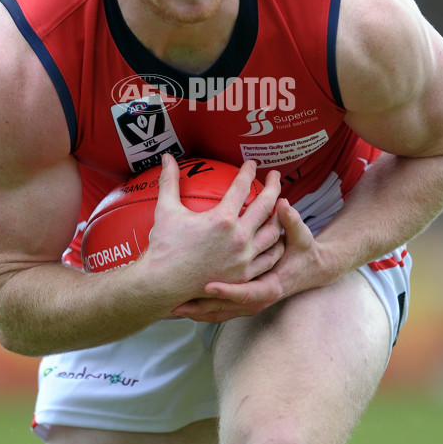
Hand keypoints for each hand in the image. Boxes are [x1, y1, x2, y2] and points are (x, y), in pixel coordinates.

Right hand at [145, 154, 284, 303]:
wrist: (163, 285)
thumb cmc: (163, 247)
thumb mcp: (166, 210)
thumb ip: (169, 181)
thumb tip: (167, 157)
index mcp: (222, 219)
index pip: (242, 186)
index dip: (248, 171)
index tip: (251, 164)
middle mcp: (238, 238)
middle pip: (266, 205)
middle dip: (274, 186)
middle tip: (275, 176)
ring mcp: (244, 259)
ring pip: (273, 233)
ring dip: (279, 216)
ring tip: (279, 207)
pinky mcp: (245, 276)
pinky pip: (269, 258)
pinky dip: (275, 246)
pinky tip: (275, 240)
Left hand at [171, 198, 330, 322]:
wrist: (311, 271)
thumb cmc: (304, 252)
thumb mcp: (301, 237)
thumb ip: (292, 220)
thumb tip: (283, 202)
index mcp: (271, 287)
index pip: (246, 293)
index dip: (228, 290)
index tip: (208, 286)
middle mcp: (257, 300)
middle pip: (225, 309)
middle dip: (200, 307)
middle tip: (176, 302)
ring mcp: (248, 304)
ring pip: (218, 313)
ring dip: (196, 310)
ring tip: (171, 306)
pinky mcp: (242, 303)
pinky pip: (217, 310)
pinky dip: (200, 309)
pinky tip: (181, 304)